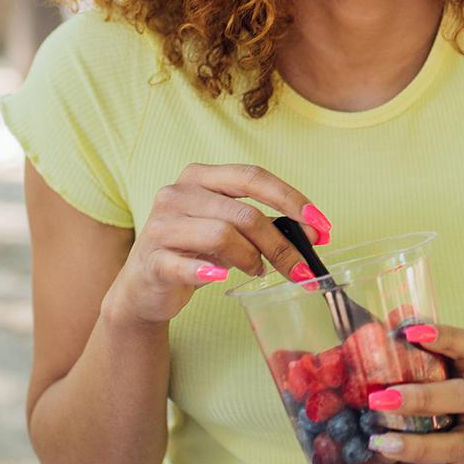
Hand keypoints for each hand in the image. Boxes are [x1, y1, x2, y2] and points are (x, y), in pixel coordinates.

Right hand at [102, 163, 331, 328]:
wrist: (143, 287)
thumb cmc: (192, 251)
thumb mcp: (226, 229)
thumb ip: (260, 223)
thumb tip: (313, 231)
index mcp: (199, 177)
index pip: (252, 176)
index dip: (290, 198)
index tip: (320, 225)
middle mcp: (177, 193)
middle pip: (244, 213)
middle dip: (281, 243)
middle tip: (303, 268)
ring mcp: (161, 225)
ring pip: (223, 235)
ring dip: (252, 259)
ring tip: (258, 271)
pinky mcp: (151, 260)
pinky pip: (186, 265)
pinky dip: (210, 272)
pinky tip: (222, 277)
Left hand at [359, 323, 463, 463]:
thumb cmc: (457, 401)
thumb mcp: (448, 372)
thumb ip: (416, 352)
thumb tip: (375, 320)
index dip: (442, 337)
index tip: (408, 331)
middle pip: (460, 398)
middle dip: (421, 398)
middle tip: (380, 399)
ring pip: (449, 448)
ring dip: (412, 448)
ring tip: (378, 444)